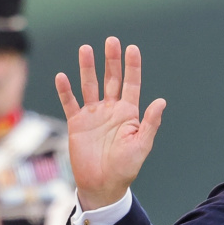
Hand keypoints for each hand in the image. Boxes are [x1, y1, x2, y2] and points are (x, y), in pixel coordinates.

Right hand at [55, 37, 165, 210]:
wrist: (103, 184)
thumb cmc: (126, 167)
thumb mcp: (141, 144)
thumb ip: (150, 122)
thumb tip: (161, 101)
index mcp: (129, 113)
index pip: (131, 83)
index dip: (132, 66)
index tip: (132, 48)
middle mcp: (111, 109)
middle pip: (111, 79)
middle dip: (111, 60)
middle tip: (112, 40)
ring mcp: (94, 115)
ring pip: (89, 86)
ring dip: (88, 68)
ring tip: (86, 49)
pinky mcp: (77, 123)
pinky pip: (70, 103)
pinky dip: (65, 91)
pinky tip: (62, 76)